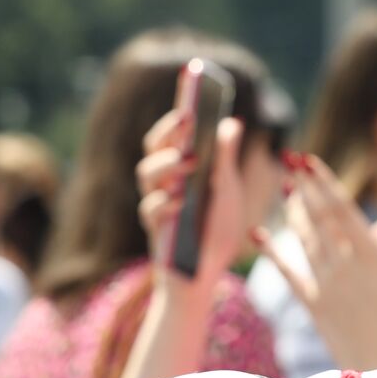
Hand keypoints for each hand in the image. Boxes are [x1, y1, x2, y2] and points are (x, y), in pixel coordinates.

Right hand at [136, 108, 250, 288]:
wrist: (207, 275)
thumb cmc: (214, 232)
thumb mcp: (227, 191)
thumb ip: (225, 159)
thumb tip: (230, 122)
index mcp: (178, 172)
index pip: (169, 138)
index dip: (173, 119)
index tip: (189, 102)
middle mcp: (161, 185)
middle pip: (152, 151)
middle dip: (168, 133)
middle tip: (188, 121)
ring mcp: (155, 208)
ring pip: (146, 177)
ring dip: (166, 165)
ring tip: (187, 162)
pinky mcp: (155, 233)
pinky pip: (150, 214)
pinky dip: (165, 204)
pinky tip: (181, 201)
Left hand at [253, 153, 376, 372]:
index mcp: (374, 256)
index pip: (343, 210)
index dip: (324, 183)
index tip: (309, 160)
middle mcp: (346, 266)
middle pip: (320, 218)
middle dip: (306, 187)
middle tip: (291, 161)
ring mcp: (327, 286)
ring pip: (305, 240)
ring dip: (294, 213)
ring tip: (286, 191)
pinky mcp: (316, 308)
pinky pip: (289, 273)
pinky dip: (274, 252)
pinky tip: (259, 234)